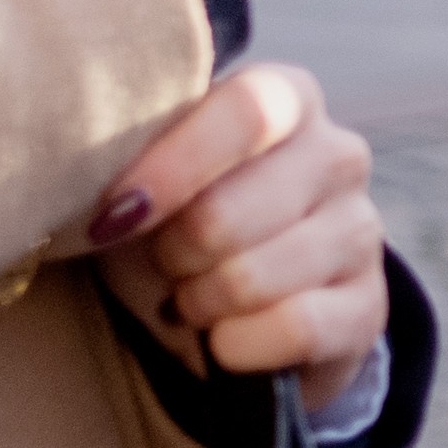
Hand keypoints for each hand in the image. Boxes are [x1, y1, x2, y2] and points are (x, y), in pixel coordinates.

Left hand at [89, 60, 386, 384]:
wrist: (244, 307)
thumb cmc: (180, 223)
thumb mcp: (153, 178)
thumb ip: (129, 153)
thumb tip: (77, 176)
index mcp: (288, 99)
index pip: (244, 111)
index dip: (171, 168)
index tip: (112, 217)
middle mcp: (338, 155)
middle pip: (226, 214)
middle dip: (171, 256)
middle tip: (164, 264)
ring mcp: (362, 232)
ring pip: (251, 280)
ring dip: (199, 303)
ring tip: (194, 299)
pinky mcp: (370, 308)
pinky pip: (292, 330)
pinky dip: (236, 347)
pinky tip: (226, 339)